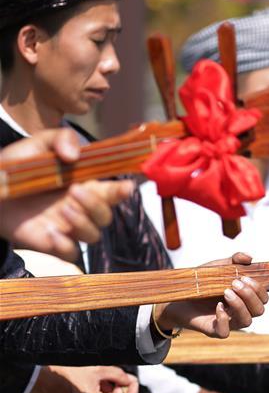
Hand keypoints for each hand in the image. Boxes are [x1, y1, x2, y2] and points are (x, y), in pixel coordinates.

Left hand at [0, 129, 134, 260]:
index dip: (123, 191)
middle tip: (75, 191)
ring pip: (93, 235)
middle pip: (106, 216)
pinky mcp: (52, 244)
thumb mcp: (39, 144)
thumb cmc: (19, 167)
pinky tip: (52, 234)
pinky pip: (71, 253)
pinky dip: (66, 246)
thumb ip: (60, 139)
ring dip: (84, 224)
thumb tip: (74, 154)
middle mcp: (81, 208)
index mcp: (85, 185)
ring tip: (64, 210)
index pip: (113, 191)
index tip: (125, 187)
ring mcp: (68, 227)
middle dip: (96, 205)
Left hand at [153, 253, 268, 337]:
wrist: (178, 295)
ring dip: (240, 305)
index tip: (245, 277)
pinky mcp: (214, 330)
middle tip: (234, 283)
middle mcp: (240, 312)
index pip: (263, 298)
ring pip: (247, 321)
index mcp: (245, 298)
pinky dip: (223, 319)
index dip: (259, 289)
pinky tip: (217, 306)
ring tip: (226, 292)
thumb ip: (234, 260)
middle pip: (259, 310)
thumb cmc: (202, 282)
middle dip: (250, 295)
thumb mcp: (218, 267)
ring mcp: (229, 323)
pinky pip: (225, 332)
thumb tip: (249, 257)